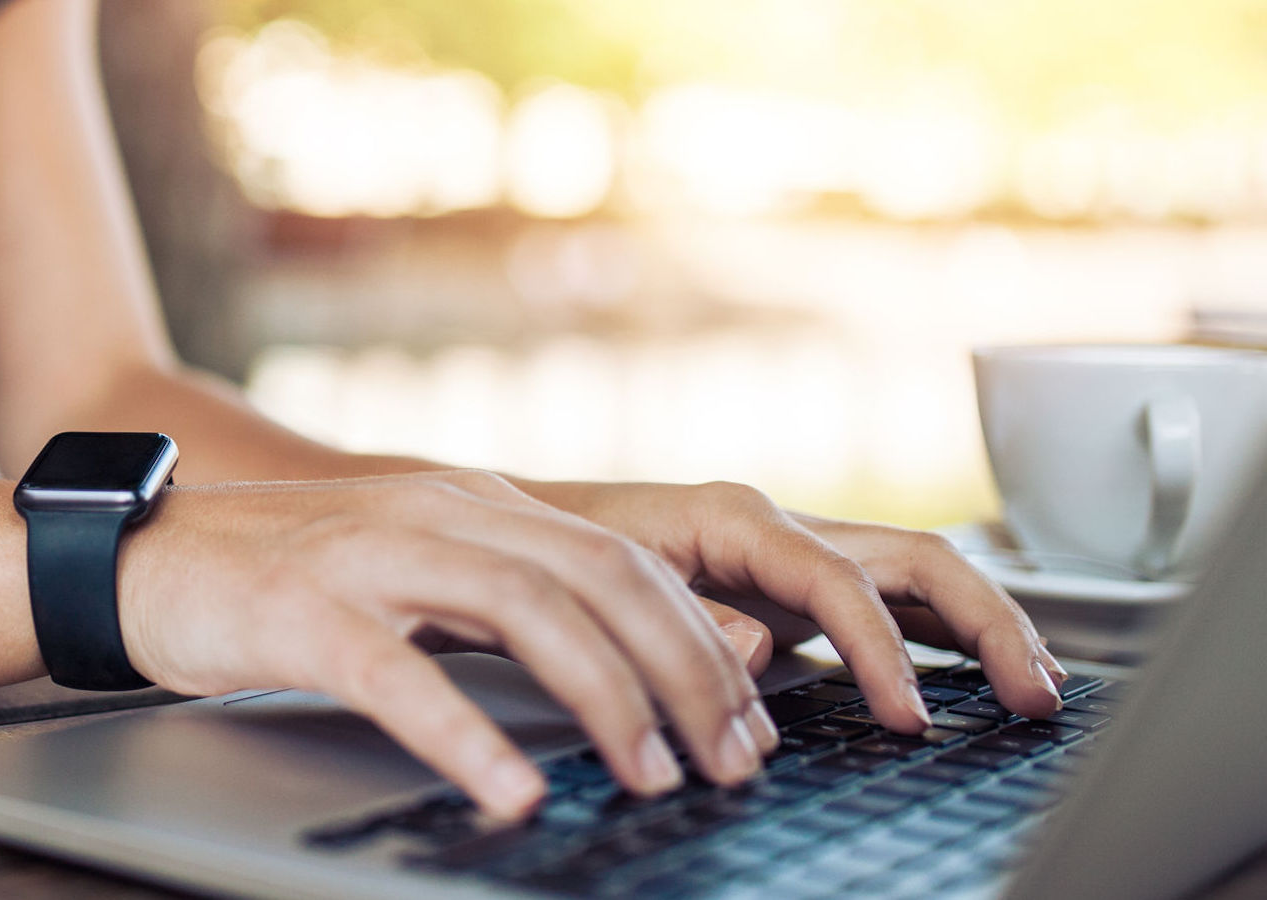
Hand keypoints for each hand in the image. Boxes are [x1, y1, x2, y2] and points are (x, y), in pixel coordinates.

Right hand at [116, 470, 774, 818]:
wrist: (143, 555)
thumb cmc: (285, 583)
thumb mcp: (415, 575)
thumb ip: (506, 606)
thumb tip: (617, 673)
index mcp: (478, 507)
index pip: (624, 563)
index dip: (702, 643)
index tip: (748, 724)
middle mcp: (441, 513)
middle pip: (601, 580)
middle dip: (686, 674)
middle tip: (731, 762)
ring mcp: (372, 555)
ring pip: (526, 611)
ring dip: (607, 699)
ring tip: (652, 778)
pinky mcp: (304, 610)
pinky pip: (401, 676)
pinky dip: (467, 735)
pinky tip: (511, 792)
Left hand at [533, 481, 1066, 731]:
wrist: (522, 525)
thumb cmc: (559, 550)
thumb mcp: (610, 583)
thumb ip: (689, 617)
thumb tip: (764, 650)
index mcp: (736, 518)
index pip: (841, 581)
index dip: (883, 652)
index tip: (909, 720)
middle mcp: (778, 526)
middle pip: (916, 560)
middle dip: (986, 625)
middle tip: (1033, 695)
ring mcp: (793, 550)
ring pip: (918, 573)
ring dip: (985, 625)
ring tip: (1036, 687)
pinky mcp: (793, 580)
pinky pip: (891, 596)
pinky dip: (944, 631)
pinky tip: (980, 672)